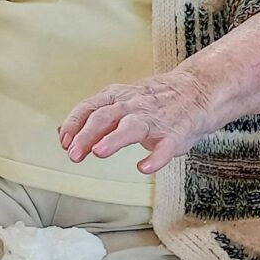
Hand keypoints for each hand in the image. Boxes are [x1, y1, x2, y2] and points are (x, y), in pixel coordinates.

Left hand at [58, 68, 214, 173]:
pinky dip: (154, 158)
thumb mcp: (118, 102)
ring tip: (100, 151)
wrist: (196, 91)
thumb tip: (63, 133)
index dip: (74, 125)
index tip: (64, 141)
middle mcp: (132, 106)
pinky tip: (143, 167)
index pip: (88, 108)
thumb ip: (92, 117)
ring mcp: (153, 119)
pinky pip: (165, 147)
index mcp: (115, 98)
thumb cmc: (152, 102)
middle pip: (104, 117)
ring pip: (131, 127)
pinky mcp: (174, 134)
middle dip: (86, 135)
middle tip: (74, 154)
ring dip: (114, 139)